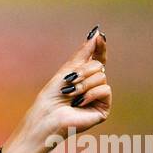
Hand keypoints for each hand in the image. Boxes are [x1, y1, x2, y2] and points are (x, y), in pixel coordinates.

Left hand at [0, 27, 111, 152]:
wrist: (46, 118)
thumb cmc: (51, 98)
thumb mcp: (66, 70)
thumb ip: (83, 53)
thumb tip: (97, 34)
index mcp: (84, 78)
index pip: (97, 59)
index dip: (99, 48)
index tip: (100, 36)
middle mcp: (93, 87)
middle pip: (98, 66)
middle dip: (82, 72)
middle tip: (69, 83)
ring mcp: (99, 98)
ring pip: (102, 76)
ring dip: (83, 84)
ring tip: (71, 96)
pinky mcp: (103, 109)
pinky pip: (105, 90)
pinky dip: (91, 94)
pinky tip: (80, 103)